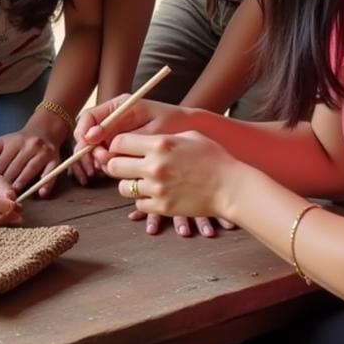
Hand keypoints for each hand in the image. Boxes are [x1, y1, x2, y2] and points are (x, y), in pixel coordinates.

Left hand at [0, 132, 60, 197]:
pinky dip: (46, 184)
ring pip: (30, 171)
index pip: (2, 162)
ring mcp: (42, 153)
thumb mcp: (2, 142)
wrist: (46, 129)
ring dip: (22, 184)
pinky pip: (51, 173)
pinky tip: (41, 194)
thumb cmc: (20, 139)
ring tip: (14, 197)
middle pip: (15, 168)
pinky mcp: (55, 160)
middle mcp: (28, 147)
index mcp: (14, 143)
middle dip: (6, 184)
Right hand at [73, 96, 190, 166]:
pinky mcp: (122, 144)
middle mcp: (115, 117)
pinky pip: (105, 154)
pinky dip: (104, 163)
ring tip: (101, 171)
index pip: (89, 116)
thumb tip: (92, 138)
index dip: (83, 132)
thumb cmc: (175, 125)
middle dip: (86, 150)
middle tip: (95, 166)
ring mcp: (117, 131)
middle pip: (87, 133)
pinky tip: (108, 172)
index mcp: (120, 106)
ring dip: (94, 159)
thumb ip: (123, 136)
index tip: (88, 147)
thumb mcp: (150, 131)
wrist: (192, 130)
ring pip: (94, 146)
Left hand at [77, 100, 234, 237]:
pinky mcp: (162, 207)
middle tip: (124, 166)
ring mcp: (157, 188)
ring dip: (129, 184)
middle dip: (115, 164)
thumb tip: (139, 139)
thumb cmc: (213, 158)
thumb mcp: (188, 136)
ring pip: (123, 187)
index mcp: (159, 143)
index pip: (118, 142)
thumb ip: (161, 137)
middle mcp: (154, 165)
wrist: (231, 187)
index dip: (116, 145)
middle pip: (113, 165)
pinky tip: (155, 194)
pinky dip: (143, 200)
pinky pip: (138, 204)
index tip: (122, 149)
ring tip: (142, 181)